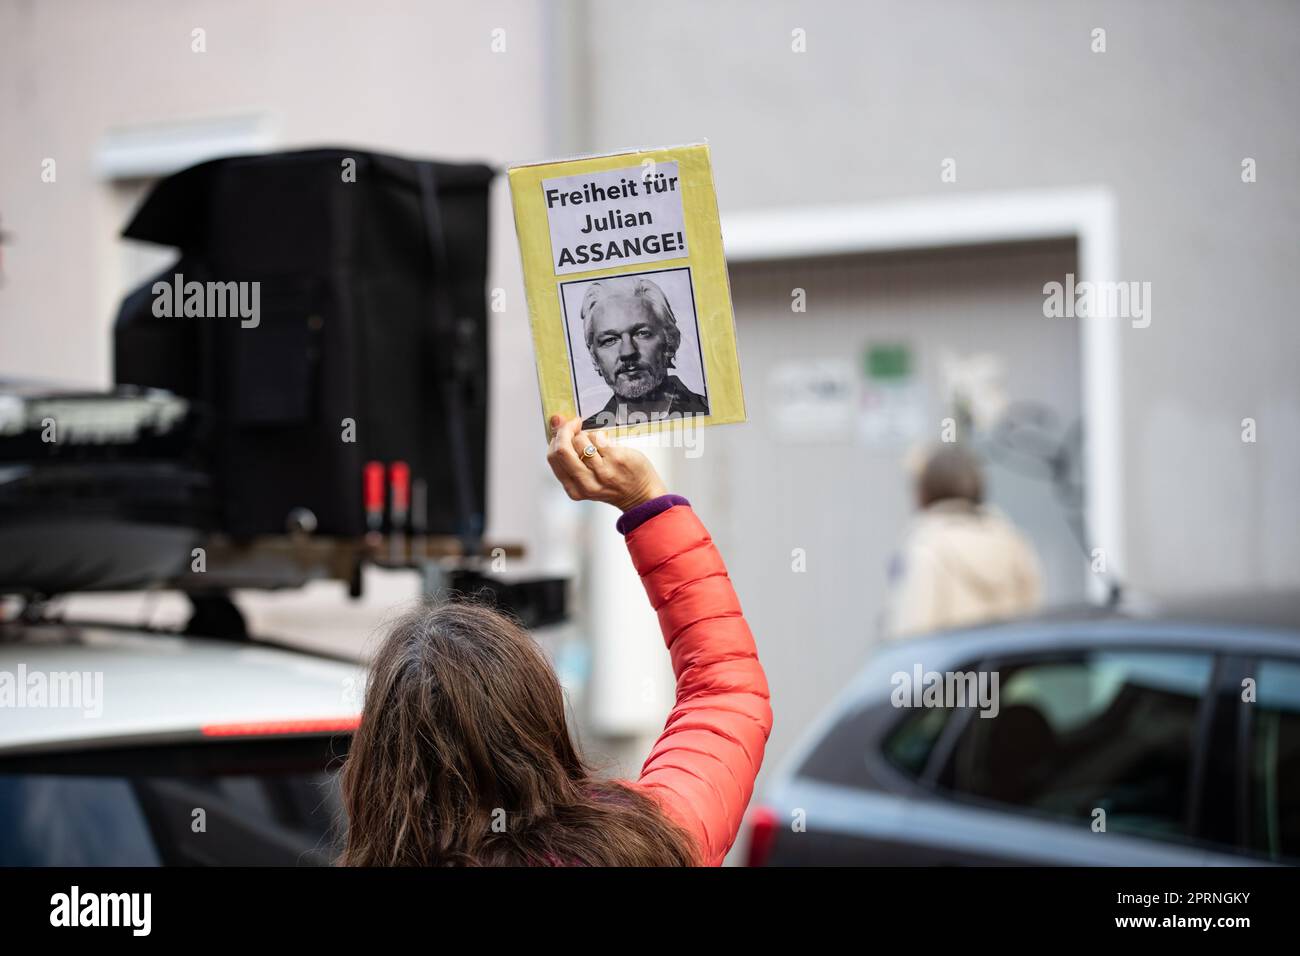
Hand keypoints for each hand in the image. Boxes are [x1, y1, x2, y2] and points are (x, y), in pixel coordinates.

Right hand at [546, 414, 667, 511]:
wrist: (641, 494)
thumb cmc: (612, 483)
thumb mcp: (585, 476)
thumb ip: (569, 455)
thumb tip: (555, 420)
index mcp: (574, 489)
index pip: (553, 457)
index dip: (555, 439)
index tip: (562, 430)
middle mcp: (586, 483)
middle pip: (562, 449)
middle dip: (565, 430)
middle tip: (574, 424)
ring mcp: (602, 471)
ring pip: (580, 441)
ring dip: (585, 434)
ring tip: (595, 442)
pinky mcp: (616, 459)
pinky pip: (598, 437)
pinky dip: (599, 436)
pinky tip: (606, 443)